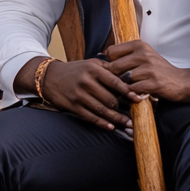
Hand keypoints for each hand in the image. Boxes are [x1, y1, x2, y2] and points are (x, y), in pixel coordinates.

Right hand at [15, 56, 144, 130]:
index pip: (115, 82)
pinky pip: (90, 117)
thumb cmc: (75, 70)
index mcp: (93, 69)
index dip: (129, 92)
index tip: (139, 99)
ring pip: (102, 110)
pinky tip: (111, 127)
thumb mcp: (91, 63)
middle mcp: (86, 82)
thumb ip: (108, 68)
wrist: (49, 77)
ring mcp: (79, 95)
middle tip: (136, 114)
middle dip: (124, 108)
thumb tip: (130, 77)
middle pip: (110, 99)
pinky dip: (102, 123)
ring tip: (128, 124)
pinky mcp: (73, 106)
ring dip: (117, 119)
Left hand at [103, 40, 189, 101]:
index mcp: (139, 45)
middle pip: (114, 67)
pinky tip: (137, 95)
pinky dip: (132, 95)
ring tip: (128, 90)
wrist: (182, 82)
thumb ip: (125, 56)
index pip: (111, 52)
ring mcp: (149, 68)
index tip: (114, 72)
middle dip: (114, 78)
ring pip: (123, 79)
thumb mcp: (144, 57)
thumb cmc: (159, 71)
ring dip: (123, 88)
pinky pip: (133, 90)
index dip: (109, 63)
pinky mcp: (153, 82)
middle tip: (119, 85)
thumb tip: (101, 57)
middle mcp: (143, 54)